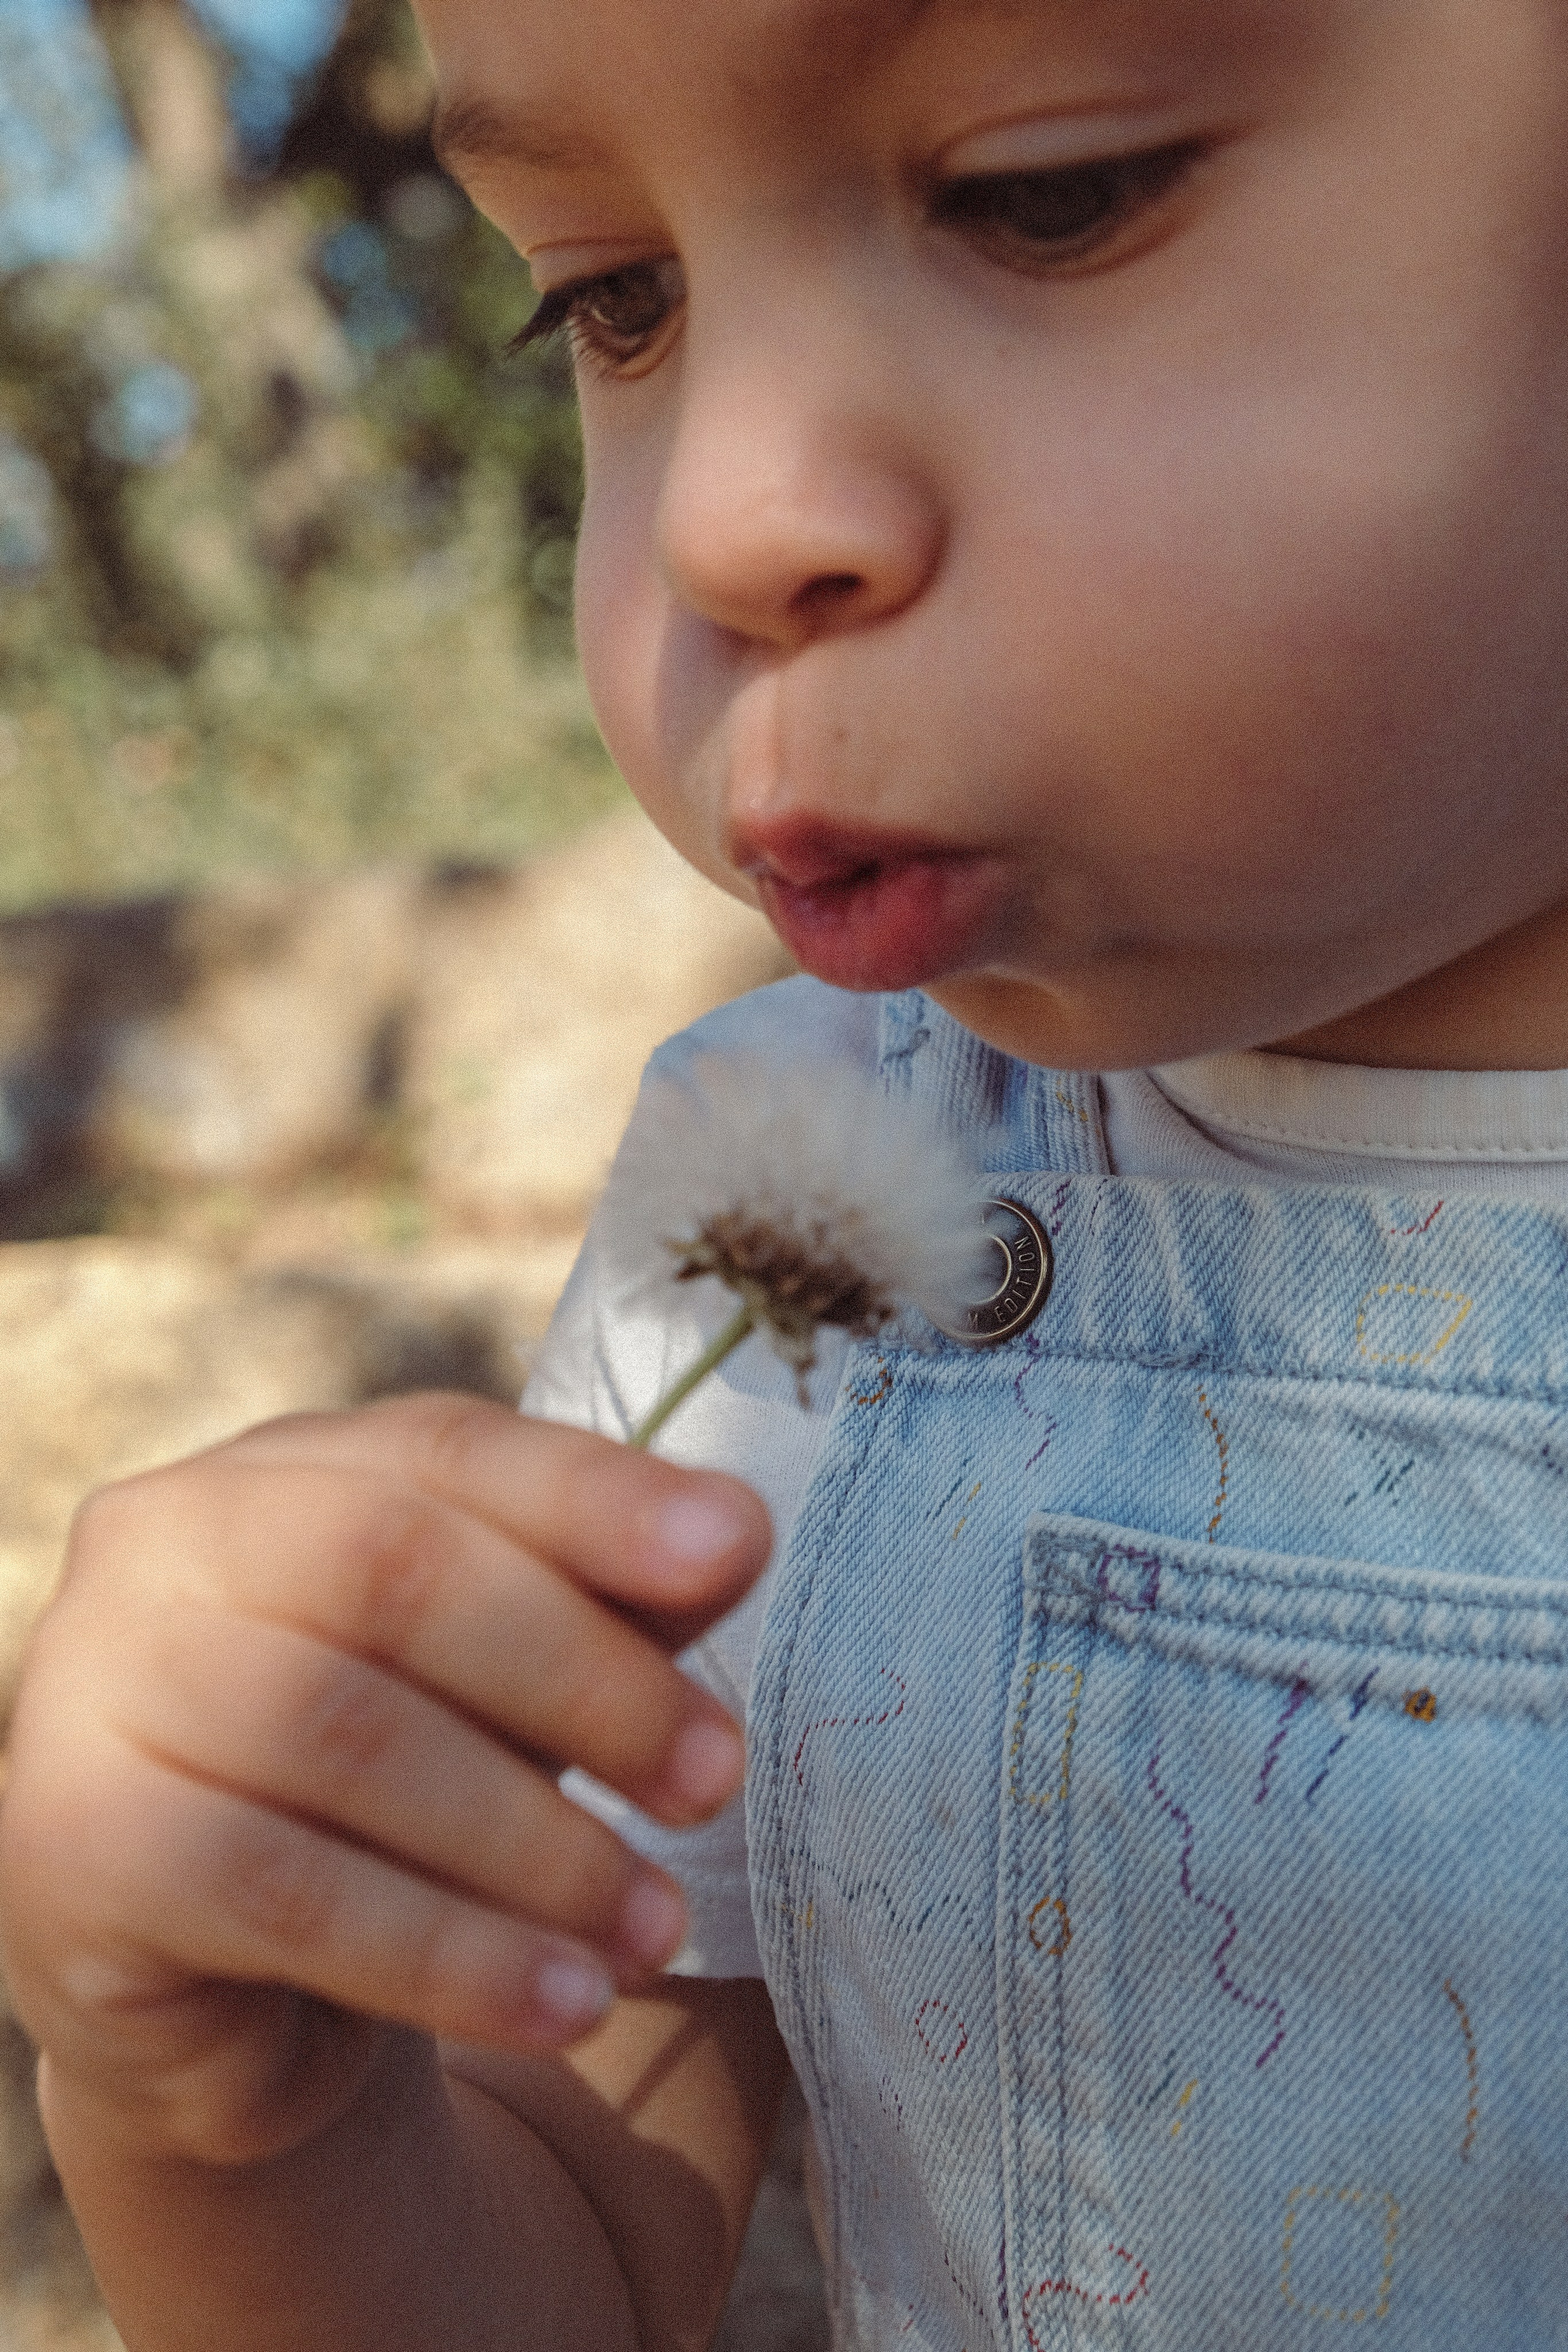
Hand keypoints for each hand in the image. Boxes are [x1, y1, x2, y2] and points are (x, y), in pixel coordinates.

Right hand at [0, 1396, 769, 2168]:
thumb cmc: (400, 1788)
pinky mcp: (72, 1854)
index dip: (596, 1495)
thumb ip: (606, 1601)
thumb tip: (733, 1537)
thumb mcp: (511, 1682)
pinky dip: (449, 1954)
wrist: (236, 1989)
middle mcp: (164, 1543)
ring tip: (657, 1927)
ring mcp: (93, 1691)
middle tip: (716, 1779)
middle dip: (585, 1675)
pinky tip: (566, 2005)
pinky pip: (283, 1894)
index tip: (737, 1550)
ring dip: (534, 1843)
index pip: (448, 1450)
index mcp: (281, 1469)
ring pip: (344, 1736)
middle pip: (394, 1570)